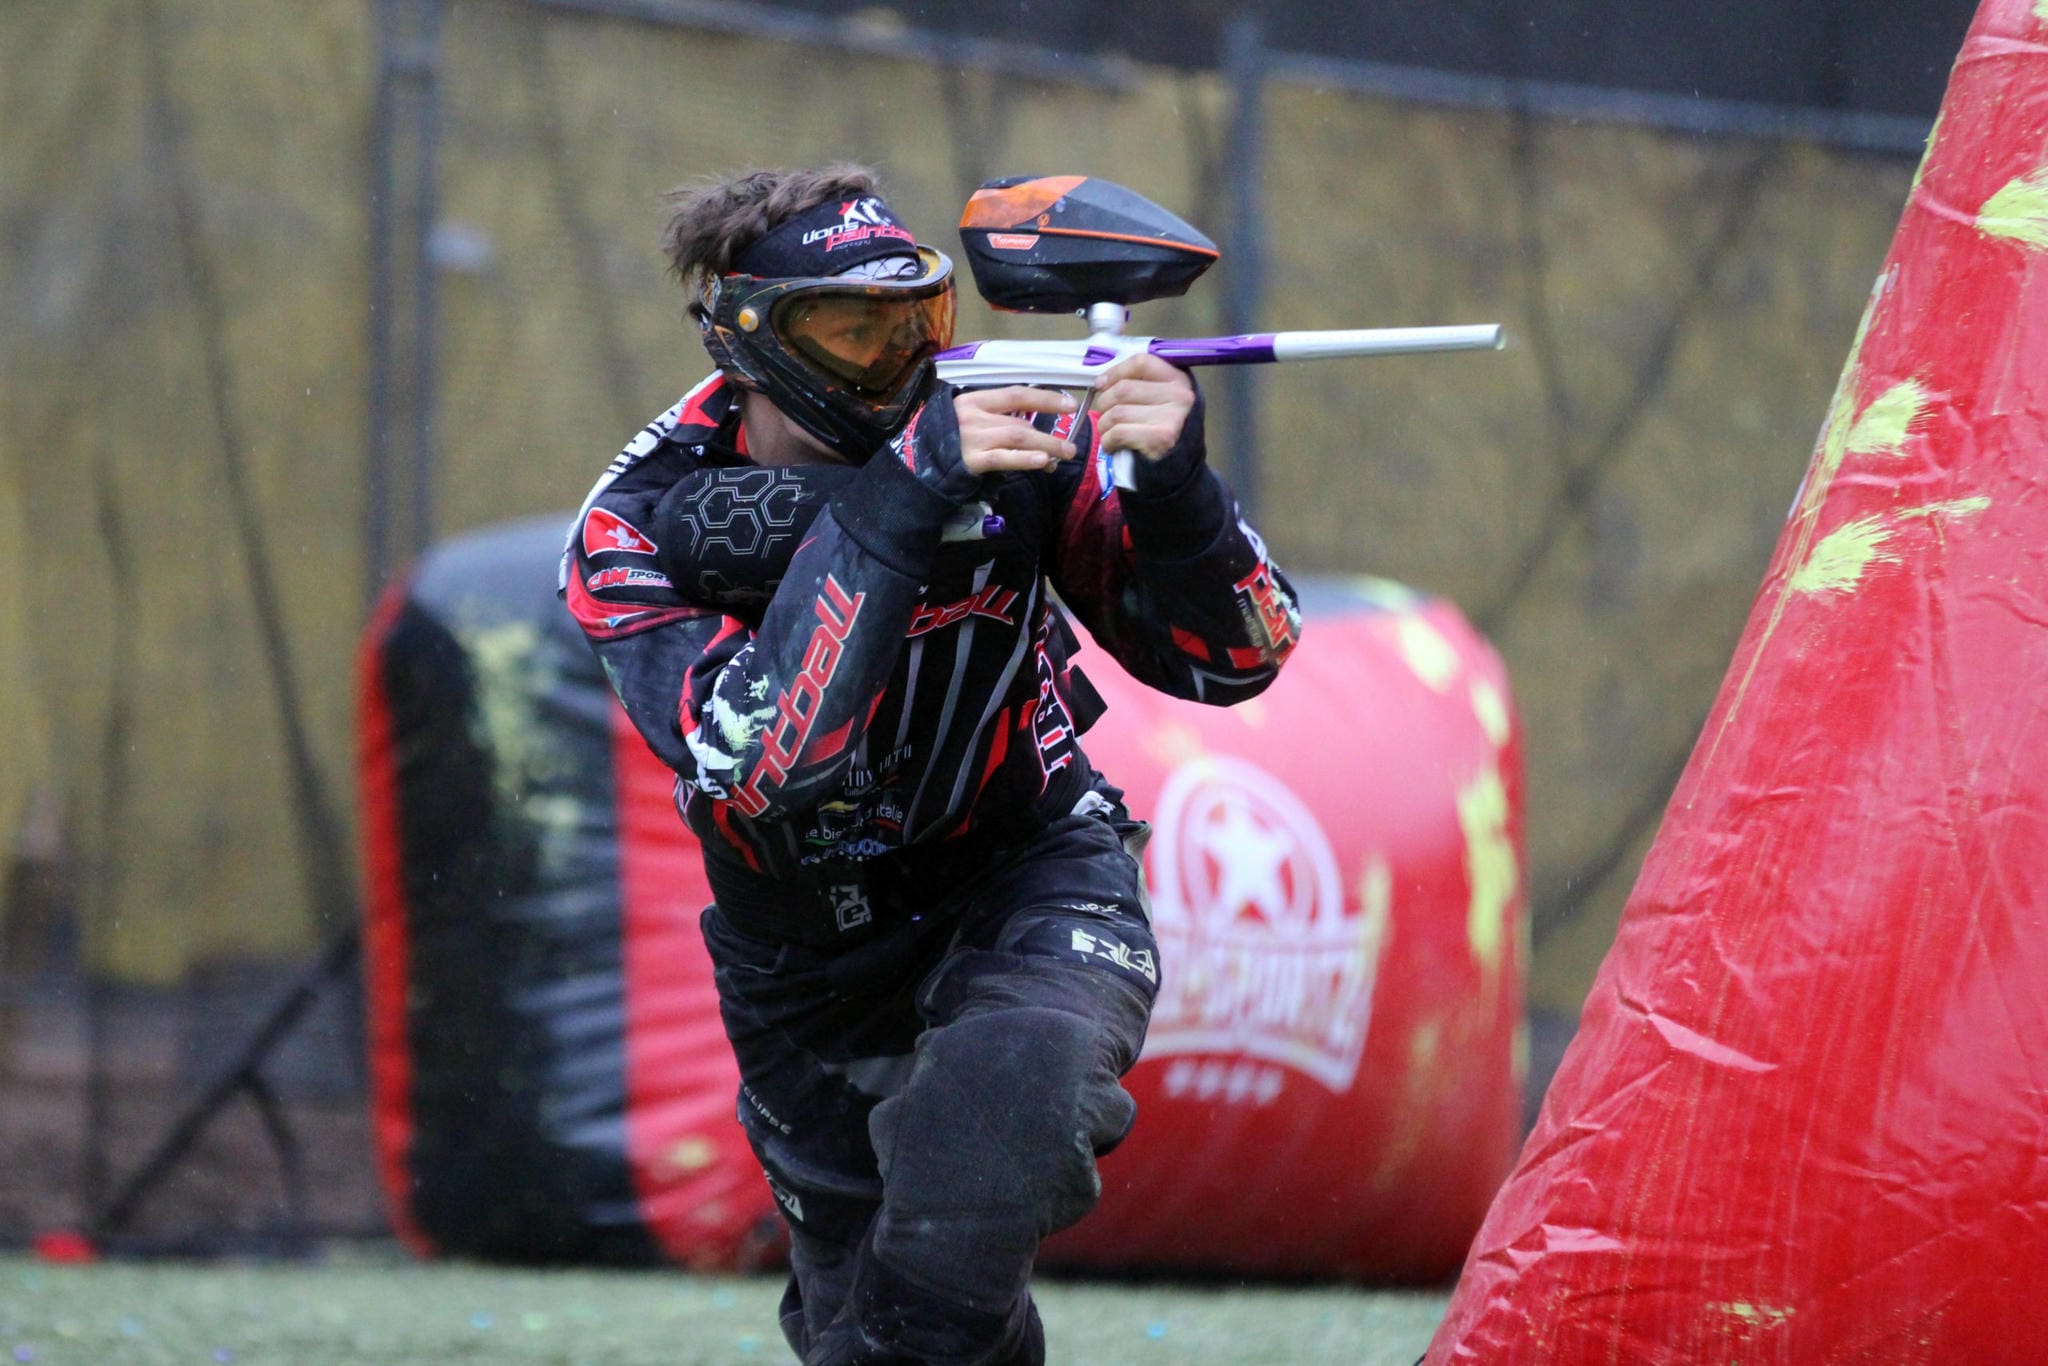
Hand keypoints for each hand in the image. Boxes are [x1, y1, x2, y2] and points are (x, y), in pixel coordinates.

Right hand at [952, 386, 1079, 476]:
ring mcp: (972, 438)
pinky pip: (1003, 458)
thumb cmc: (949, 439)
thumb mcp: (969, 419)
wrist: (917, 462)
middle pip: (1020, 420)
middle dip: (1050, 431)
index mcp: (975, 400)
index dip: (1046, 398)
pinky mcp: (970, 461)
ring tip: (1065, 453)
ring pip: (1017, 437)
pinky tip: (1042, 462)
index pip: (1017, 394)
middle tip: (1073, 444)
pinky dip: (1025, 459)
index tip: (1070, 405)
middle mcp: (974, 416)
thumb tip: (1037, 433)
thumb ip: (999, 421)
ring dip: (1046, 445)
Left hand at [1092, 353, 1194, 461]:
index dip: (1115, 372)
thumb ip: (1139, 384)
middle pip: (1124, 389)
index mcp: (1178, 379)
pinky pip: (1118, 432)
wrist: (1176, 467)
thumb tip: (1102, 381)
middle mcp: (1180, 395)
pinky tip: (1113, 445)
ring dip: (1104, 425)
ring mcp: (1172, 417)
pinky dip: (1108, 441)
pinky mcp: (1160, 438)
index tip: (1102, 384)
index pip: (1141, 362)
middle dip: (1105, 403)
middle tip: (1105, 414)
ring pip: (1117, 412)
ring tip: (1110, 432)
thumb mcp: (1159, 399)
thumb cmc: (1161, 430)